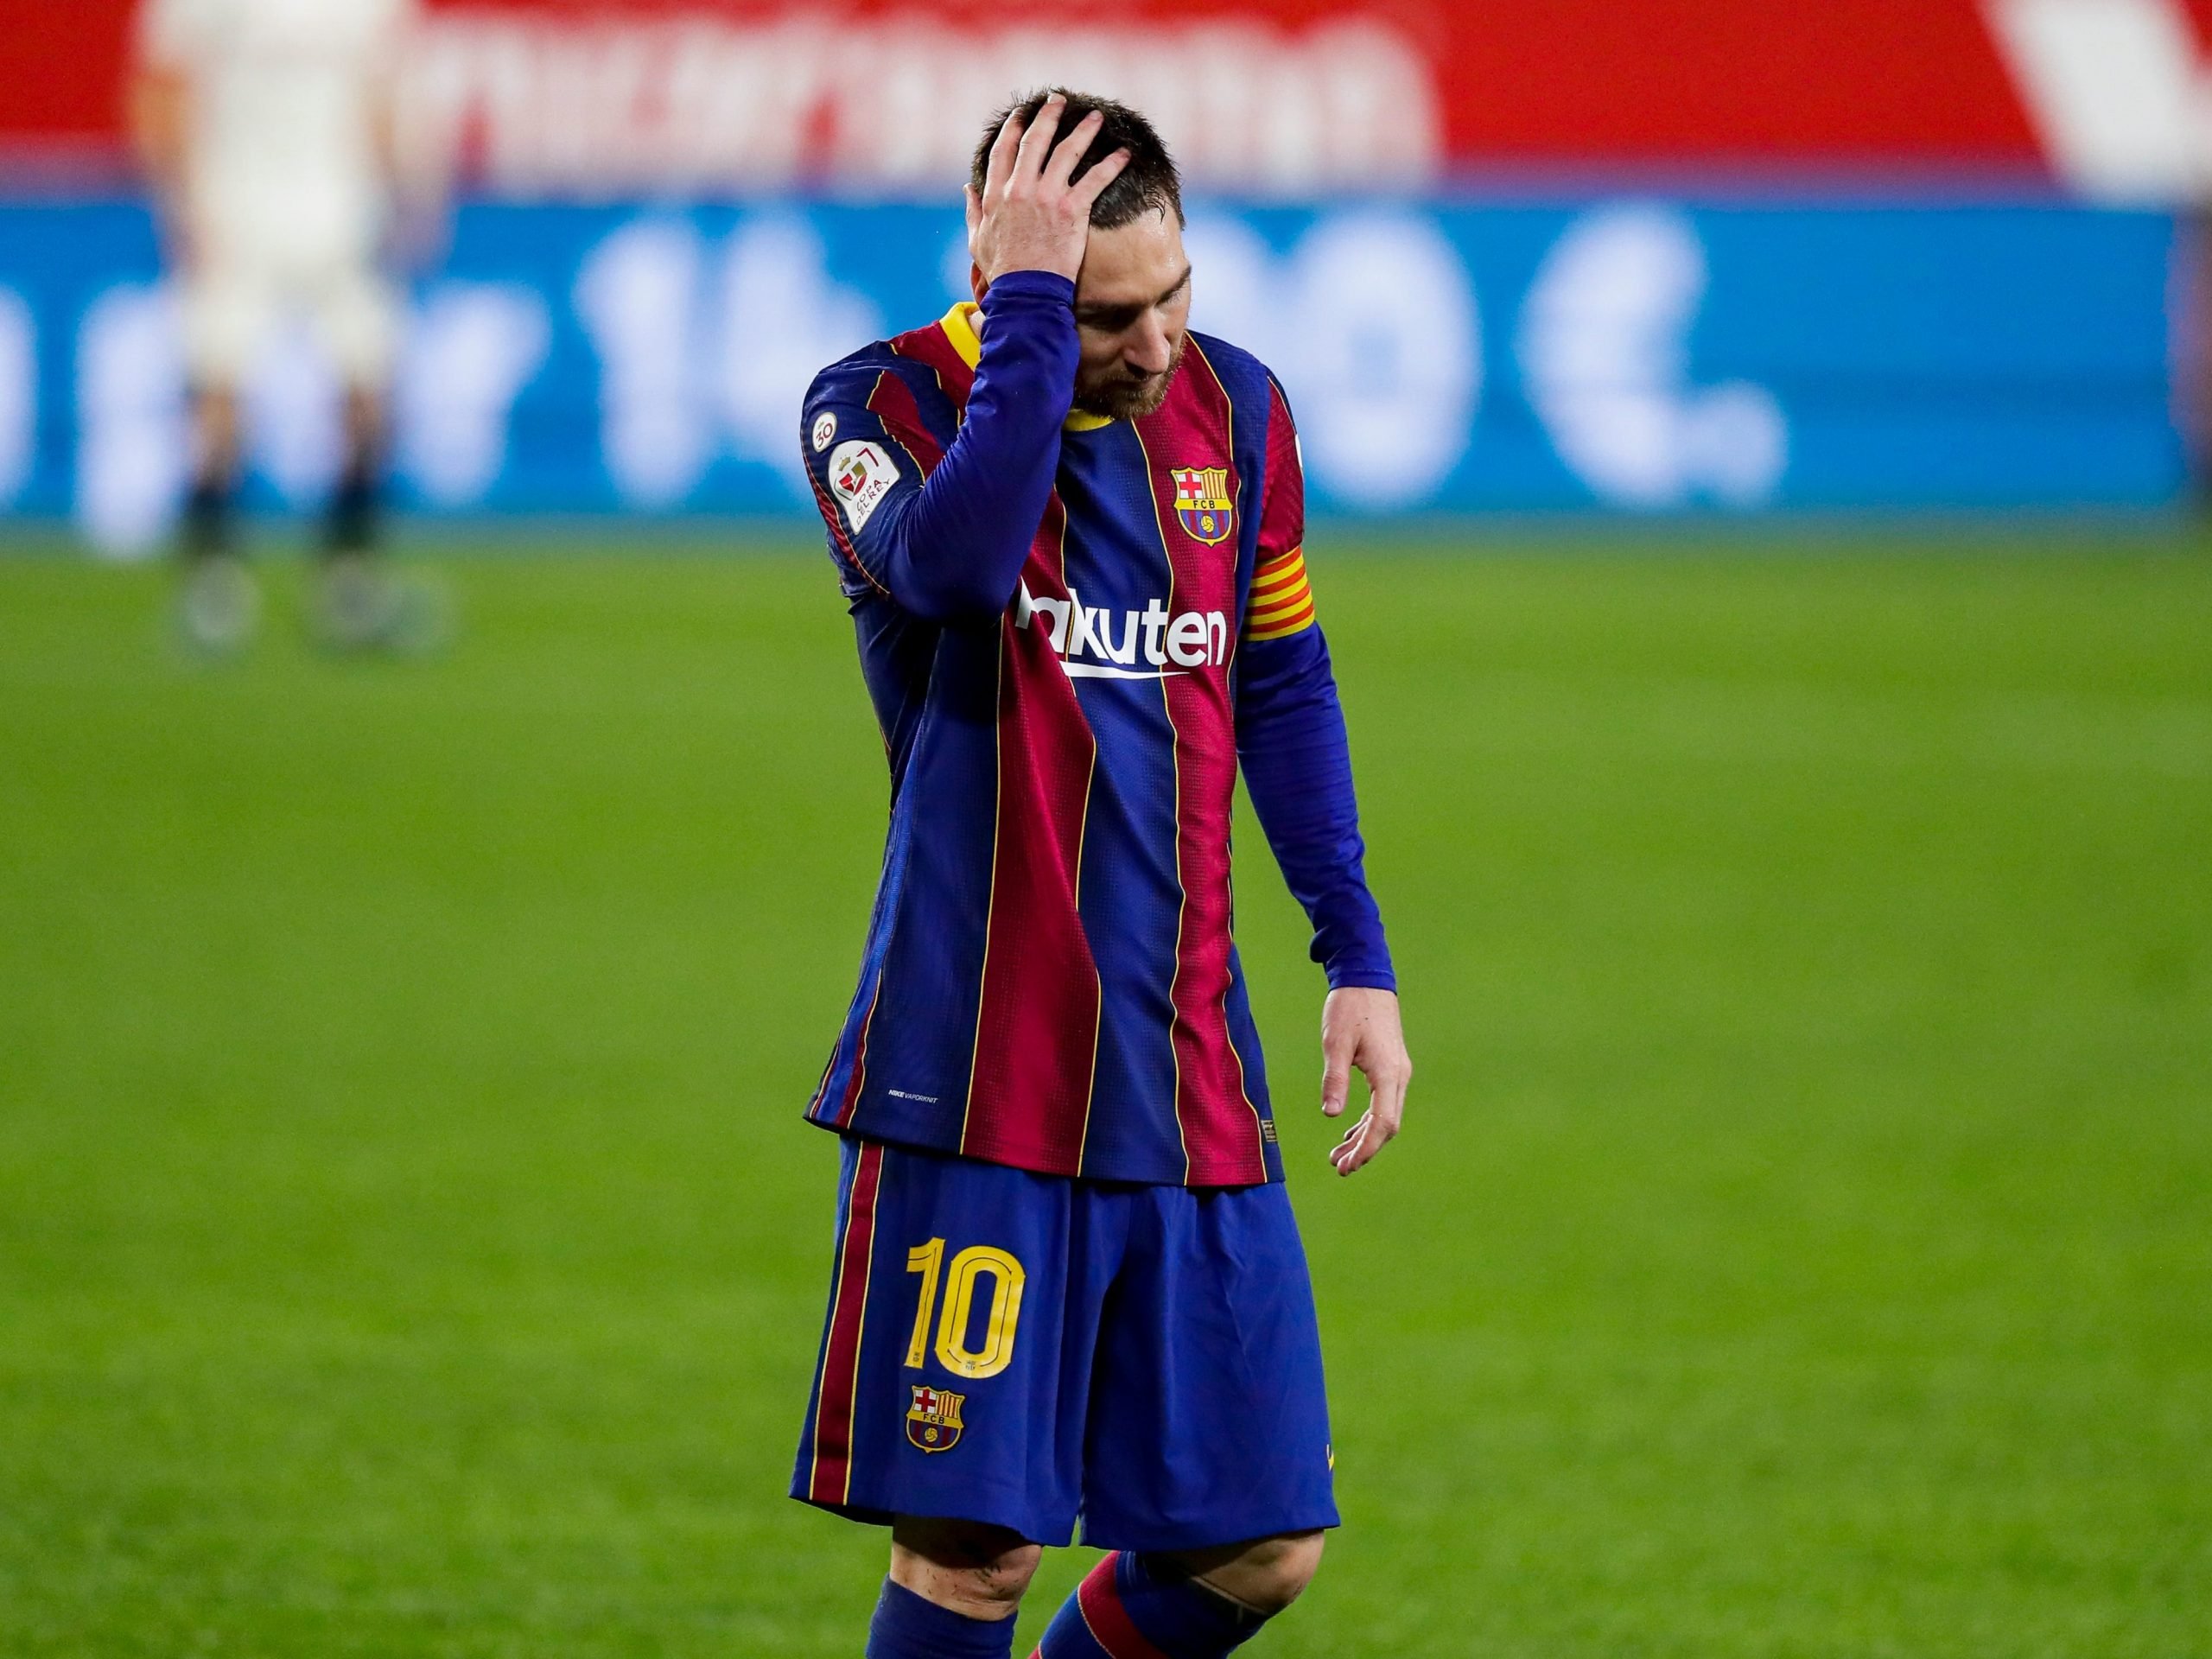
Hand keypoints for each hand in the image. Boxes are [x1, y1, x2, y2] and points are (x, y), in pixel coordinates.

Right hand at [964, 95, 1130, 284]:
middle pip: (1036, 140)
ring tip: (1096, 117)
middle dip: (1048, 115)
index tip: (1022, 113)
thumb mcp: (977, 240)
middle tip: (1059, 99)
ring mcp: (1048, 196)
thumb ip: (973, 210)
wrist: (1026, 294)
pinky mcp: (1072, 209)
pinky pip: (1095, 179)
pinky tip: (1125, 153)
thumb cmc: (1002, 272)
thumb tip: (967, 187)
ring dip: (1083, 130)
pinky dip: (1112, 163)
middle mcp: (1021, 188)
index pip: (1004, 150)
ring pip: (1067, 151)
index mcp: (996, 194)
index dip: (1014, 127)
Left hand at [1320, 987, 1411, 1175]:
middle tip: (1340, 1168)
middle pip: (1387, 1126)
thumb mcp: (1335, 1043)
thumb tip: (1332, 1115)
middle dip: (1365, 1149)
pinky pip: (1382, 1103)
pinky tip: (1349, 1131)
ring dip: (1364, 1137)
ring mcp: (1398, 1072)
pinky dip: (1366, 1121)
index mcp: (1388, 1074)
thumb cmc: (1349, 1008)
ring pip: (1385, 1116)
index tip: (1347, 1165)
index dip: (1367, 1149)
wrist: (1366, 979)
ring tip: (1338, 1156)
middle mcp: (1399, 1076)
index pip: (1383, 1123)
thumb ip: (1335, 1080)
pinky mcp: (1391, 1067)